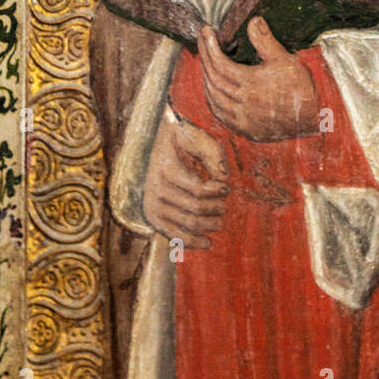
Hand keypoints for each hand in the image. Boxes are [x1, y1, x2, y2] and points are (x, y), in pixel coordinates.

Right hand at [143, 105, 229, 245]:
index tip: (227, 188)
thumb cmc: (180, 138)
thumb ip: (212, 153)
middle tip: (224, 206)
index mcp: (165, 167)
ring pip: (187, 224)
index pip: (198, 189)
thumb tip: (223, 179)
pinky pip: (172, 234)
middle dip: (215, 209)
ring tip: (219, 220)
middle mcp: (155, 188)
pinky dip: (190, 241)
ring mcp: (151, 204)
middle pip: (195, 209)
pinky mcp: (151, 215)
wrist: (154, 142)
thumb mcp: (196, 136)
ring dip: (208, 224)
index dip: (217, 191)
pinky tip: (207, 243)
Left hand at [198, 18, 319, 141]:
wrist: (316, 117)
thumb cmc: (302, 86)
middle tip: (202, 40)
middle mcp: (243, 103)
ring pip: (213, 98)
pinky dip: (212, 99)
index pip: (220, 64)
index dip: (209, 47)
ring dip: (206, 79)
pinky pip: (220, 114)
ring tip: (205, 61)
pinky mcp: (246, 129)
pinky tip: (213, 89)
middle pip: (213, 79)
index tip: (206, 32)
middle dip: (205, 58)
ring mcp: (243, 119)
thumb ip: (265, 41)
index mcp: (251, 84)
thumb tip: (253, 21)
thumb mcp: (285, 59)